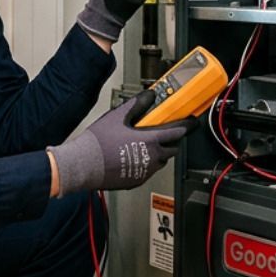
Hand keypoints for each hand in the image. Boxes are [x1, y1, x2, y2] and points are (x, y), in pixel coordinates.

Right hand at [48, 90, 199, 195]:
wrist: (83, 165)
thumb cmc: (98, 142)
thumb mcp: (118, 116)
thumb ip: (137, 104)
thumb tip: (149, 95)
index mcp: (150, 140)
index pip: (177, 132)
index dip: (187, 125)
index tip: (192, 122)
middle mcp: (152, 158)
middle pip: (172, 148)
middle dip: (171, 140)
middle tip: (164, 132)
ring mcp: (145, 171)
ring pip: (161, 161)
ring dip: (159, 153)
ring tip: (145, 145)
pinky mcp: (136, 181)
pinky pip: (149, 171)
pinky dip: (147, 164)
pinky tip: (133, 157)